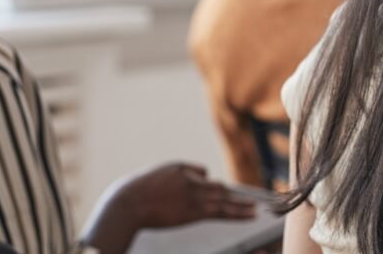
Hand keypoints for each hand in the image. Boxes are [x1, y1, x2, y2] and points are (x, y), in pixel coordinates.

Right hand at [118, 162, 256, 228]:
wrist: (127, 203)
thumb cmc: (135, 192)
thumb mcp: (156, 175)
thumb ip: (176, 174)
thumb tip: (199, 175)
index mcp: (182, 169)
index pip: (203, 174)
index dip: (208, 185)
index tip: (217, 192)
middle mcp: (192, 180)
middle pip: (218, 187)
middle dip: (230, 195)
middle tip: (248, 200)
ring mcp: (194, 196)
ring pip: (224, 199)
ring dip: (241, 204)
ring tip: (255, 208)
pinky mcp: (193, 212)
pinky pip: (221, 212)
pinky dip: (238, 213)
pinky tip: (250, 214)